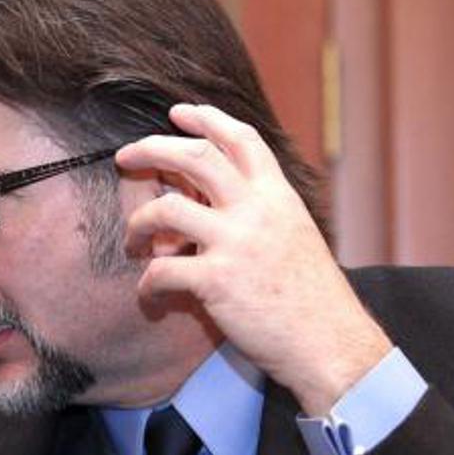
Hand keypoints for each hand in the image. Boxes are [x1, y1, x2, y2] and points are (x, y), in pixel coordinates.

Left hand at [118, 103, 390, 415]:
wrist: (329, 342)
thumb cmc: (308, 295)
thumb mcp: (293, 235)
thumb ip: (258, 210)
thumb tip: (212, 198)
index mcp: (278, 197)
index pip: (241, 139)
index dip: (207, 119)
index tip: (178, 112)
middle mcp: (257, 210)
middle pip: (195, 157)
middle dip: (151, 148)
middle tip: (124, 156)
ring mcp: (235, 243)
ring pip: (165, 209)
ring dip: (137, 223)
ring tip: (133, 241)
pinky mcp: (216, 281)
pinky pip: (160, 269)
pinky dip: (147, 283)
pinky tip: (150, 293)